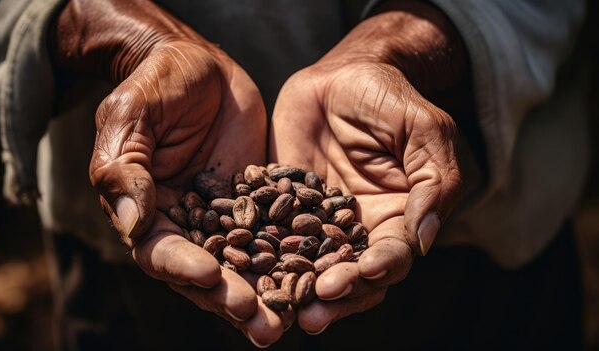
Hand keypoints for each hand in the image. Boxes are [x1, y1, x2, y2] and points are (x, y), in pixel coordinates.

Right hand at [53, 0, 285, 345]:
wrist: (199, 64)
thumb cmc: (156, 83)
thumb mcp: (131, 115)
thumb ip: (124, 168)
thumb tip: (134, 224)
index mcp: (147, 210)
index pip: (161, 251)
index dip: (184, 268)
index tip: (211, 277)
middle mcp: (186, 224)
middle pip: (207, 272)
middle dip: (233, 298)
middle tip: (264, 324)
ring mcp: (225, 217)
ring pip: (244, 264)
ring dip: (265, 293)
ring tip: (290, 319)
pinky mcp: (258, 203)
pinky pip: (276, 234)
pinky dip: (293, 258)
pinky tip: (317, 278)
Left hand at [269, 1, 464, 333]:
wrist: (344, 75)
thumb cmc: (392, 99)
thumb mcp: (426, 131)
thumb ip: (434, 183)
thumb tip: (425, 239)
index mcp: (396, 220)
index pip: (391, 256)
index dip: (378, 268)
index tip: (363, 272)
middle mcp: (355, 230)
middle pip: (347, 275)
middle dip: (333, 295)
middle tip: (313, 313)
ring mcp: (315, 222)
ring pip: (306, 265)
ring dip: (294, 289)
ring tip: (278, 306)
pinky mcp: (281, 208)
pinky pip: (268, 235)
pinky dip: (258, 254)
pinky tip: (243, 268)